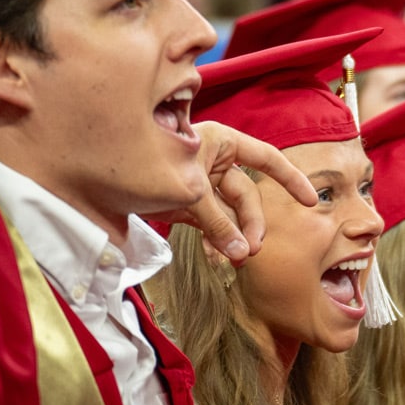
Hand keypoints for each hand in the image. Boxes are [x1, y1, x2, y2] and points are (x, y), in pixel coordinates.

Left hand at [145, 122, 317, 265]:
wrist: (94, 175)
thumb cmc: (142, 165)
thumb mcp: (189, 193)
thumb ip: (218, 224)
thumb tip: (243, 255)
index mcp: (220, 142)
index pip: (266, 158)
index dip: (290, 178)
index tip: (310, 200)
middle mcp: (213, 160)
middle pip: (246, 195)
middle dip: (250, 225)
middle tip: (250, 252)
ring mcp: (199, 183)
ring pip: (229, 213)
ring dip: (232, 238)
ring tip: (233, 261)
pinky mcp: (185, 203)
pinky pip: (209, 223)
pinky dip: (213, 240)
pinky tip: (214, 257)